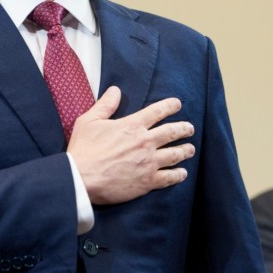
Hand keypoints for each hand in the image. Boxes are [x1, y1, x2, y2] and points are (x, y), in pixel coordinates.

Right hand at [67, 86, 194, 204]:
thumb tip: (115, 90)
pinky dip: (178, 175)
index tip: (178, 104)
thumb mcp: (89, 121)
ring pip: (175, 154)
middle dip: (184, 128)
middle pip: (172, 132)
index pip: (157, 111)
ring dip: (185, 150)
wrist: (81, 178)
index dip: (170, 106)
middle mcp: (145, 142)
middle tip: (189, 128)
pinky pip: (170, 177)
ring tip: (190, 149)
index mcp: (132, 125)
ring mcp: (148, 162)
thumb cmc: (83, 149)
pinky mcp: (148, 181)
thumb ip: (105, 105)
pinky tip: (182, 173)